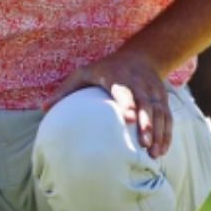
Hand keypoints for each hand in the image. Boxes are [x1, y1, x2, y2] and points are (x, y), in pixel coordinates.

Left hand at [46, 51, 173, 157]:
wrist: (140, 57)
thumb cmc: (105, 69)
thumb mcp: (83, 74)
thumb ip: (65, 91)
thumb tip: (42, 109)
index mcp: (118, 77)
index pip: (124, 91)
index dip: (128, 103)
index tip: (130, 118)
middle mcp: (139, 84)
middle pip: (146, 104)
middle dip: (147, 124)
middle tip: (144, 145)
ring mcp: (153, 92)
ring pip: (160, 113)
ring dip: (158, 133)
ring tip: (154, 154)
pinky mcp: (162, 99)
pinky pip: (167, 117)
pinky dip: (166, 133)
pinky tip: (161, 151)